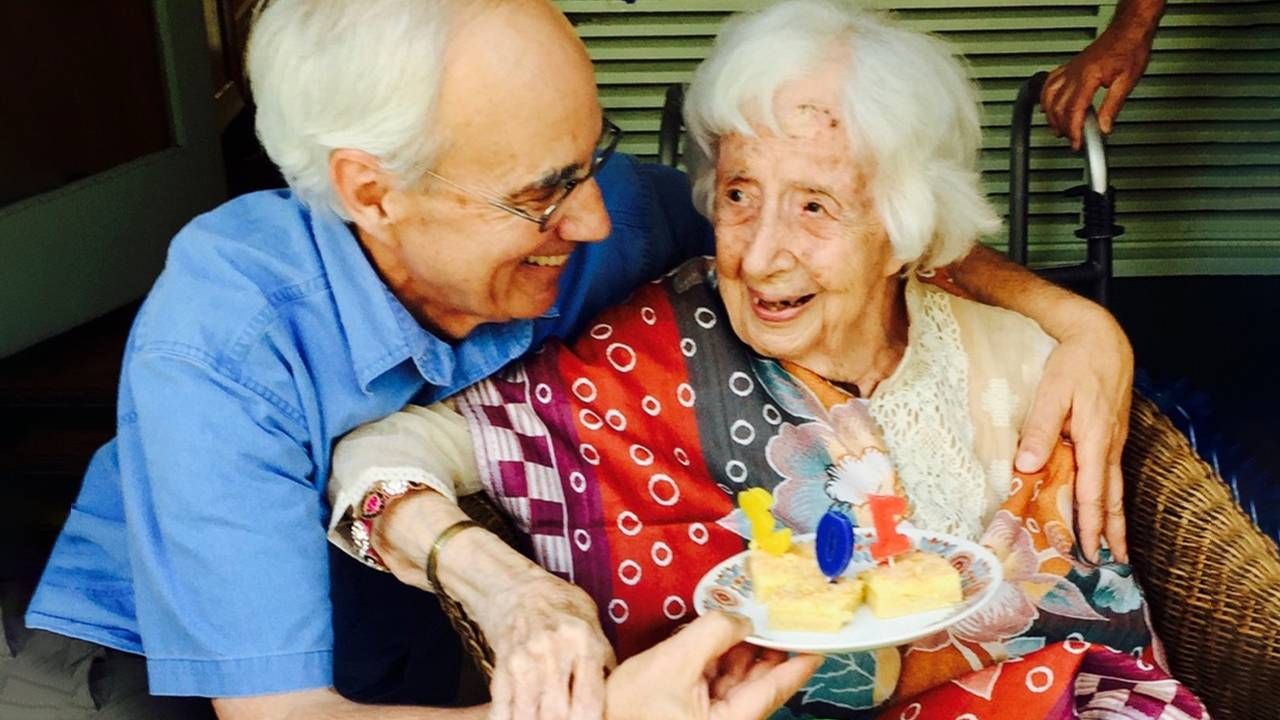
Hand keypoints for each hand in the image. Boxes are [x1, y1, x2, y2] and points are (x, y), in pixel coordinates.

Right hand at [480, 568, 614, 719]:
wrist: (517, 587)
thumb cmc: (562, 606)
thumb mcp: (593, 625)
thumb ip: (603, 659)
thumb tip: (619, 693)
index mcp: (582, 642)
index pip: (588, 700)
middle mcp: (552, 652)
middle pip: (557, 713)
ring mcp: (523, 660)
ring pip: (528, 715)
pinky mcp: (501, 666)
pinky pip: (503, 706)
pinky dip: (509, 718)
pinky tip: (518, 719)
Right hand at [606, 613, 822, 719]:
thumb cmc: (630, 712)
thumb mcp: (674, 663)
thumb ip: (713, 634)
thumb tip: (741, 619)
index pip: (778, 687)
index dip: (800, 661)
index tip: (818, 639)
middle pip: (761, 682)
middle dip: (769, 646)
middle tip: (781, 615)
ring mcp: (712, 717)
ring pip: (740, 679)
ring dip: (744, 649)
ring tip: (751, 618)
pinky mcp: (695, 711)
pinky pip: (719, 681)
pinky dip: (722, 658)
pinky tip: (722, 635)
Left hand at [1016, 305, 1132, 563]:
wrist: (1102, 338)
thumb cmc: (1075, 363)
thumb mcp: (1052, 391)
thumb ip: (1040, 428)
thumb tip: (1028, 466)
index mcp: (1094, 440)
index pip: (1091, 493)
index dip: (1088, 524)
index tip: (1087, 551)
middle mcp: (1109, 446)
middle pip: (1110, 497)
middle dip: (1110, 531)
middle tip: (1111, 563)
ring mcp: (1114, 441)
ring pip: (1115, 487)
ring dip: (1113, 517)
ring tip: (1115, 545)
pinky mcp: (1111, 433)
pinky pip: (1112, 473)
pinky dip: (1109, 495)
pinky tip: (1104, 504)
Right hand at [1040, 23, 1154, 148]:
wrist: (1127, 32)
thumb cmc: (1129, 50)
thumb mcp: (1127, 82)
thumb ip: (1112, 107)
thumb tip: (1104, 128)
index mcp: (1088, 77)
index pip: (1074, 111)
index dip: (1074, 130)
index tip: (1077, 143)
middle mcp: (1074, 74)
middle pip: (1058, 107)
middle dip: (1063, 127)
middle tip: (1072, 139)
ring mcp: (1069, 70)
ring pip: (1048, 97)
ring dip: (1051, 116)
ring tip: (1059, 129)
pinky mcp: (1069, 67)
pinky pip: (1049, 84)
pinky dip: (1045, 98)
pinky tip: (1047, 106)